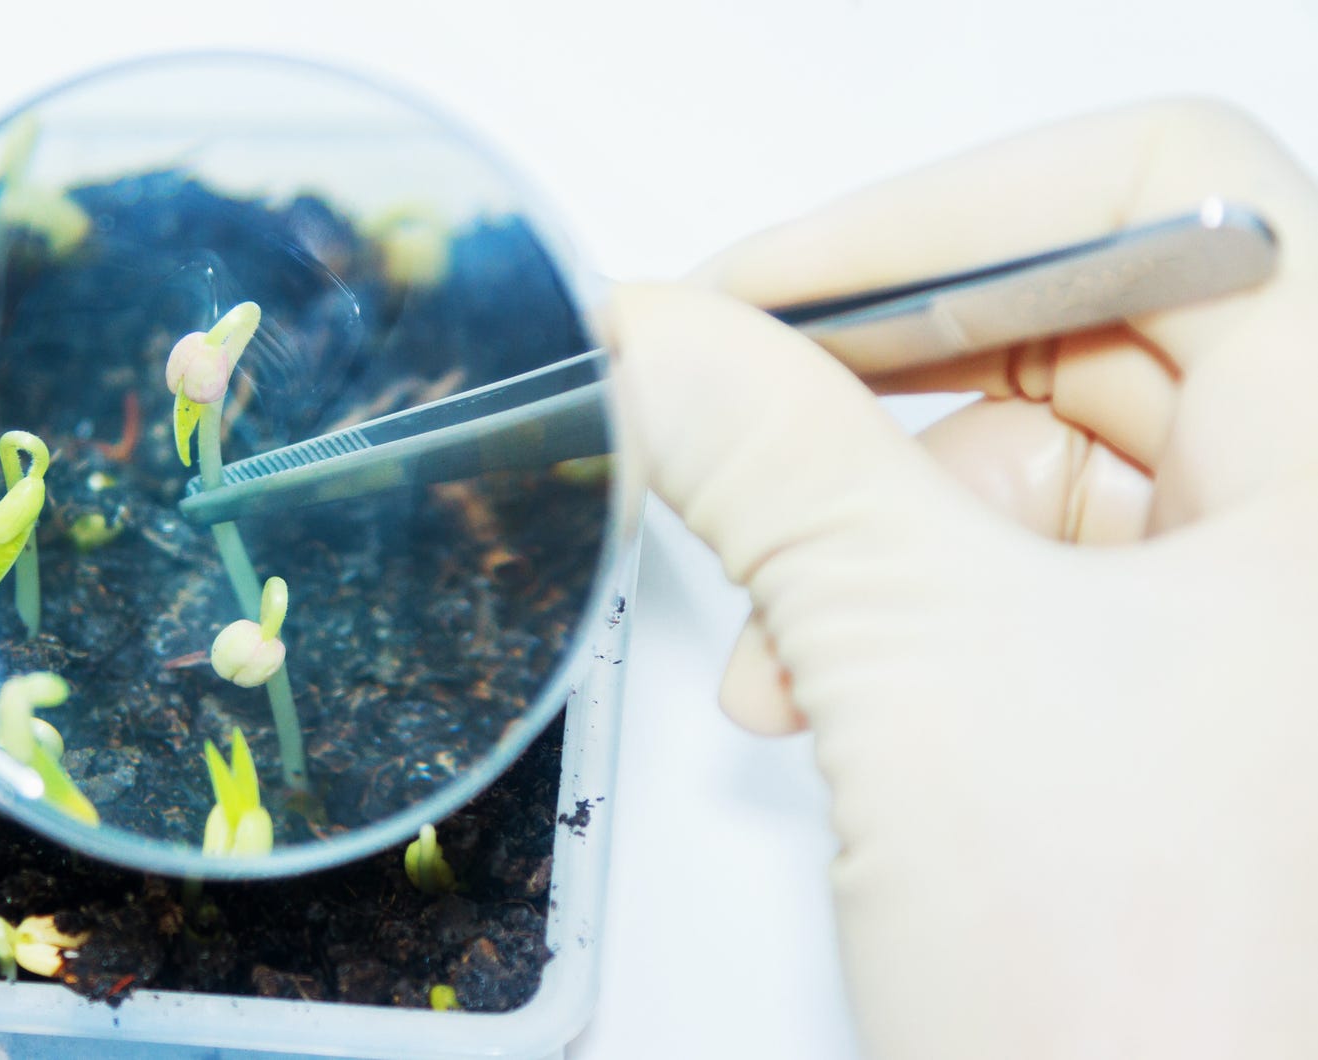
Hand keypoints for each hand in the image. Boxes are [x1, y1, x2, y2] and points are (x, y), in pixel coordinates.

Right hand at [607, 100, 1317, 1058]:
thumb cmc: (1163, 1011)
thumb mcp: (920, 673)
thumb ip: (770, 463)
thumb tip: (651, 339)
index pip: (1170, 197)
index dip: (949, 215)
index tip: (770, 290)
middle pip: (1092, 329)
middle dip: (876, 394)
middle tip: (729, 415)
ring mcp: (1271, 629)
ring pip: (1041, 471)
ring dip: (868, 536)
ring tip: (786, 645)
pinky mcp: (1196, 712)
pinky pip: (1027, 591)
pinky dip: (898, 622)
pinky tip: (821, 702)